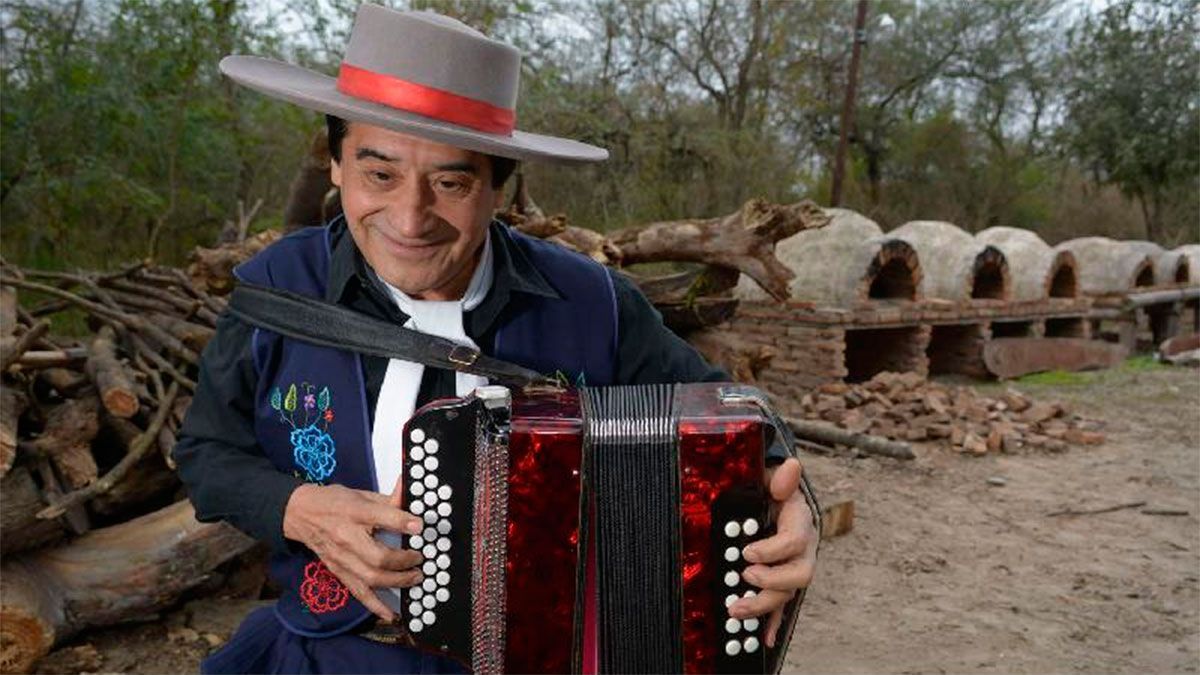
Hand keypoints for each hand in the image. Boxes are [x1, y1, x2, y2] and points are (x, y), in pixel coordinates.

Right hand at [282, 482, 424, 621]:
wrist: (300, 513)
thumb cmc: (334, 502)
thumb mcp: (362, 494)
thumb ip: (389, 499)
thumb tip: (412, 495)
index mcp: (355, 512)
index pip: (381, 517)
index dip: (403, 523)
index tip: (420, 527)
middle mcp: (347, 537)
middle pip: (378, 557)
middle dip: (404, 561)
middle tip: (419, 558)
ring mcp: (342, 558)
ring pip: (371, 578)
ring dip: (397, 581)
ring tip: (415, 577)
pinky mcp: (338, 571)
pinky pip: (358, 592)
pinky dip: (375, 606)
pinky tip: (390, 614)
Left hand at [728, 457, 817, 647]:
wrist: (777, 502)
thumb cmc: (773, 491)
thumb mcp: (774, 478)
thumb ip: (781, 476)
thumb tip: (790, 466)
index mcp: (800, 524)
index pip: (795, 541)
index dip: (773, 550)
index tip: (747, 552)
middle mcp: (803, 551)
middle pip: (799, 575)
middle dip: (772, 581)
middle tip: (745, 576)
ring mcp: (794, 569)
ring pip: (787, 594)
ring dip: (763, 605)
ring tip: (736, 608)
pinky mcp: (784, 583)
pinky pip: (782, 607)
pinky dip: (774, 623)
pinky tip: (765, 638)